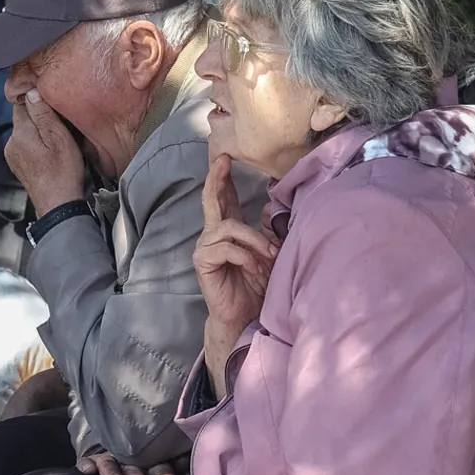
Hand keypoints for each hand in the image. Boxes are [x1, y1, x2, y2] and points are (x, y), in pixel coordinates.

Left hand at [4, 90, 85, 215]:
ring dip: (40, 132)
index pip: (22, 103)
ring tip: (58, 141)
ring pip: (26, 132)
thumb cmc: (62, 171)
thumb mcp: (59, 137)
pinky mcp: (18, 166)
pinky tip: (51, 153)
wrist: (58, 205)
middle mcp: (11, 143)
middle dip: (40, 117)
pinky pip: (27, 146)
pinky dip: (38, 145)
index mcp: (19, 133)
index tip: (52, 104)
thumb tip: (31, 92)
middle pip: (24, 118)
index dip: (37, 99)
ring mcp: (13, 156)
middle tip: (60, 125)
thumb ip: (43, 114)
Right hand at [193, 154, 274, 344]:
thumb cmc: (255, 287)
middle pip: (211, 201)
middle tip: (223, 160)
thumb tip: (267, 206)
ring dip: (255, 240)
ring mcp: (205, 248)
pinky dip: (247, 256)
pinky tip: (256, 270)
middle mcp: (212, 236)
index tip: (225, 156)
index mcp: (227, 231)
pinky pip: (227, 248)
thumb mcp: (266, 254)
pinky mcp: (203, 262)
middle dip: (217, 179)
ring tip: (271, 256)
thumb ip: (264, 231)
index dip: (222, 177)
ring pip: (229, 227)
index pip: (222, 198)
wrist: (244, 318)